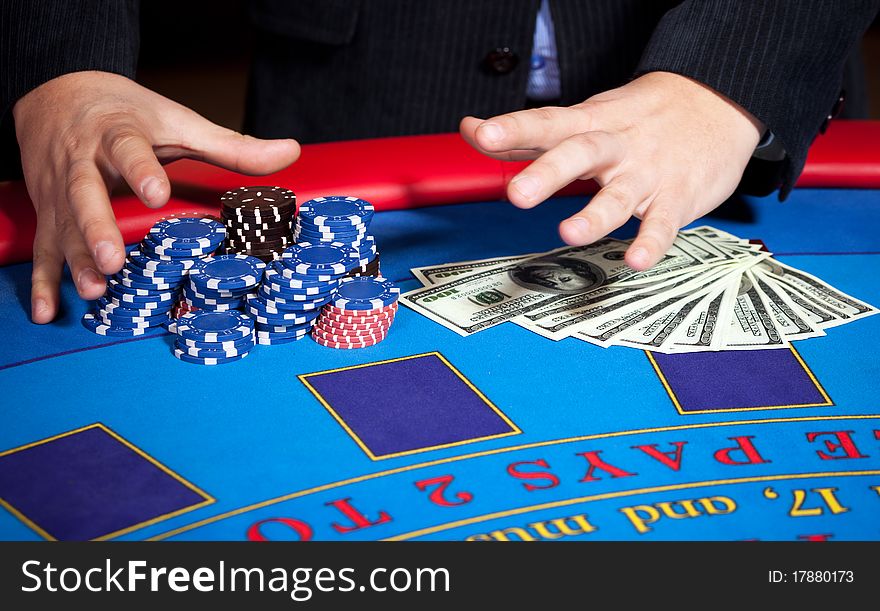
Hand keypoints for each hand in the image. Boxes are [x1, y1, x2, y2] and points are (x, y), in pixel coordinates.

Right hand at [13, 71, 299, 323]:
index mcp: (119, 134)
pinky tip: (47, 311)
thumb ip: (233, 146)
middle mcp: (83, 161)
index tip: (155, 193)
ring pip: (62, 225)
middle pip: (84, 192)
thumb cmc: (129, 112)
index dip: (141, 171)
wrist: (58, 91)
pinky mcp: (47, 210)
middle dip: (97, 227)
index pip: (128, 150)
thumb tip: (291, 152)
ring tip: (95, 288)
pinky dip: (42, 281)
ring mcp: (60, 188)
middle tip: (114, 260)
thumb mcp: (180, 122)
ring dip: (75, 259)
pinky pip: (43, 246)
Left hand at [460, 71, 762, 270]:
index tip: (480, 133)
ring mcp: (646, 173)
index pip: (546, 123)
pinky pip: (663, 224)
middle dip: (547, 173)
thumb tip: (470, 131)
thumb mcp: (586, 115)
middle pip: (580, 153)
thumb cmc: (640, 116)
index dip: (512, 129)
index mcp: (589, 124)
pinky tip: (636, 261)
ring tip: (568, 233)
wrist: (720, 103)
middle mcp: (615, 147)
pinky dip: (651, 243)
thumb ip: (528, 132)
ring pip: (619, 195)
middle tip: (517, 194)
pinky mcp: (677, 197)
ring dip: (594, 215)